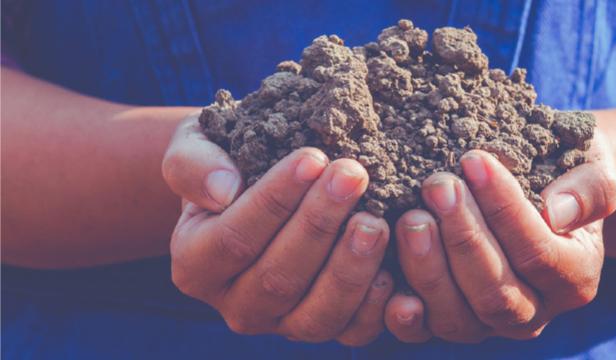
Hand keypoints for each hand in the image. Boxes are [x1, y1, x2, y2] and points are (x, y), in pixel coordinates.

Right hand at [161, 113, 393, 345]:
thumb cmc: (227, 161)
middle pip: (279, 278)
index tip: (312, 158)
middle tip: (353, 175)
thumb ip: (193, 164)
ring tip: (375, 220)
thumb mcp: (195, 147)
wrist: (254, 185)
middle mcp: (236, 305)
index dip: (275, 201)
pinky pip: (352, 332)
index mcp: (195, 264)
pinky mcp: (322, 328)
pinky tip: (393, 264)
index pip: (235, 239)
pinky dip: (376, 305)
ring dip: (350, 268)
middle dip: (320, 224)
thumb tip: (222, 189)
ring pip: (317, 315)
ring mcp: (281, 324)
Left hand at [384, 130, 615, 342]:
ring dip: (428, 269)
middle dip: (463, 237)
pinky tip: (384, 278)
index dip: (504, 210)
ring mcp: (489, 324)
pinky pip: (423, 331)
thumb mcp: (591, 168)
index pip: (539, 254)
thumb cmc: (565, 173)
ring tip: (410, 218)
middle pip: (496, 293)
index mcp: (574, 278)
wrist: (542, 188)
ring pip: (457, 317)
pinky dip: (402, 313)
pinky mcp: (450, 322)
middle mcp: (534, 311)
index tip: (473, 160)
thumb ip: (589, 189)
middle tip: (436, 184)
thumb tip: (556, 210)